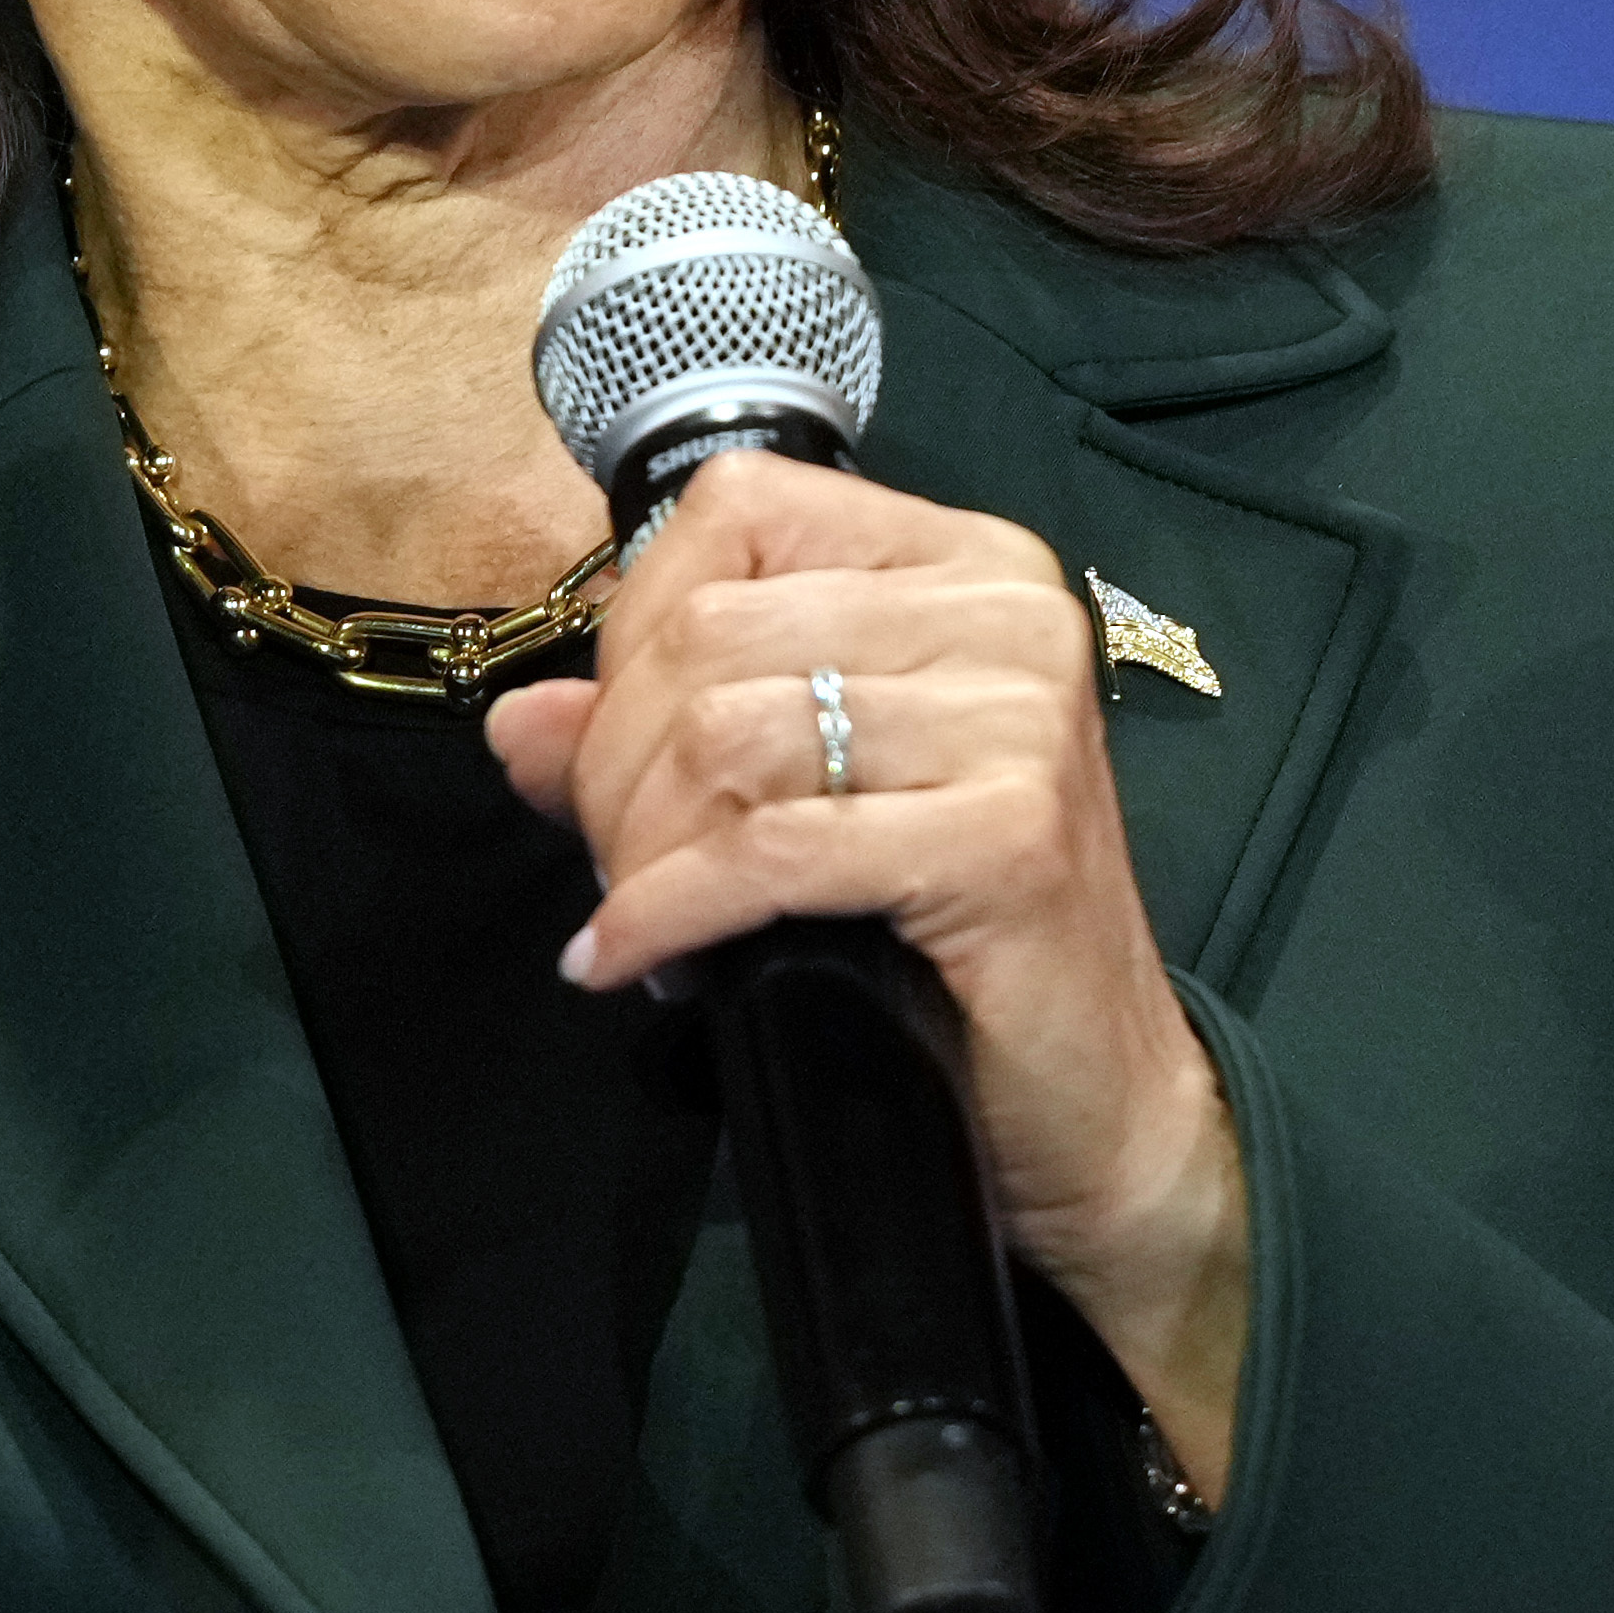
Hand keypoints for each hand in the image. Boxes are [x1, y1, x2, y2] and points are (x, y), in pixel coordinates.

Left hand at [484, 453, 1249, 1496]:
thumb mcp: (803, 799)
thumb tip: (516, 724)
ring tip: (638, 913)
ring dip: (640, 844)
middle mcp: (1005, 612)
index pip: (735, 510)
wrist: (1096, 1102)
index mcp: (960, 564)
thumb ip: (659, 739)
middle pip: (708, 632)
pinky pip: (770, 850)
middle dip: (619, 763)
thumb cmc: (949, 938)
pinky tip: (629, 959)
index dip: (635, 625)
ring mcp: (1018, 717)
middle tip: (620, 867)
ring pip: (725, 732)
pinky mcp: (1009, 833)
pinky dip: (669, 910)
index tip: (619, 744)